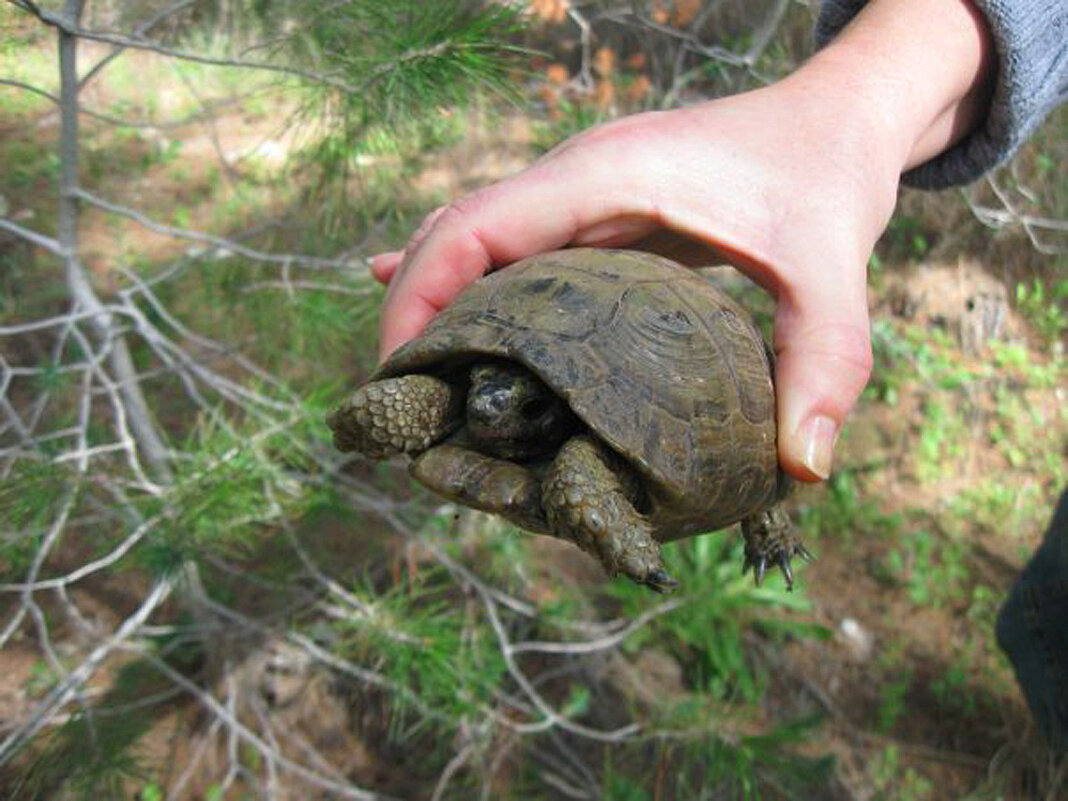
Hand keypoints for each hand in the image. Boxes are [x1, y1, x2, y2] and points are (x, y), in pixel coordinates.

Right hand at [372, 0, 991, 481]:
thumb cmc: (826, 180)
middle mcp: (576, 179)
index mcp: (606, 178)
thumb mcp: (833, 272)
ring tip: (420, 387)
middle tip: (404, 407)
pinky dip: (471, 287)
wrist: (835, 121)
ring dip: (438, 305)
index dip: (417, 296)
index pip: (473, 229)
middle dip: (414, 314)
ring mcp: (580, 194)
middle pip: (455, 238)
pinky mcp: (594, 214)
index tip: (398, 373)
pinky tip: (444, 327)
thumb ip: (823, 362)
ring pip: (476, 243)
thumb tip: (801, 468)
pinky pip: (511, 249)